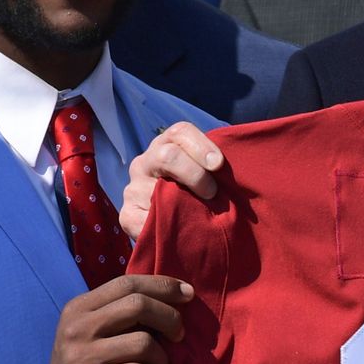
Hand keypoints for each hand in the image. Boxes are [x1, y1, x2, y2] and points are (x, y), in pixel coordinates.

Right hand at [41, 275, 192, 363]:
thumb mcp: (98, 334)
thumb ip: (123, 314)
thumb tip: (176, 296)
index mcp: (79, 308)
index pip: (127, 283)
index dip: (162, 286)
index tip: (188, 293)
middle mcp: (76, 328)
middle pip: (138, 305)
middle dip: (170, 318)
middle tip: (179, 335)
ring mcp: (80, 356)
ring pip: (144, 343)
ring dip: (161, 359)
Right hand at [119, 122, 224, 242]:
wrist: (173, 225)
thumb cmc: (199, 193)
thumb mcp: (208, 174)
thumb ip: (216, 166)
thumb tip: (237, 166)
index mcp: (167, 144)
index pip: (180, 132)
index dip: (201, 146)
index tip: (217, 164)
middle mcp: (145, 162)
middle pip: (166, 156)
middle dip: (194, 175)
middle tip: (211, 193)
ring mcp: (133, 188)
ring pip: (156, 191)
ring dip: (183, 206)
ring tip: (197, 217)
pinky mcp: (127, 214)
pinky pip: (145, 220)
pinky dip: (166, 227)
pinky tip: (178, 231)